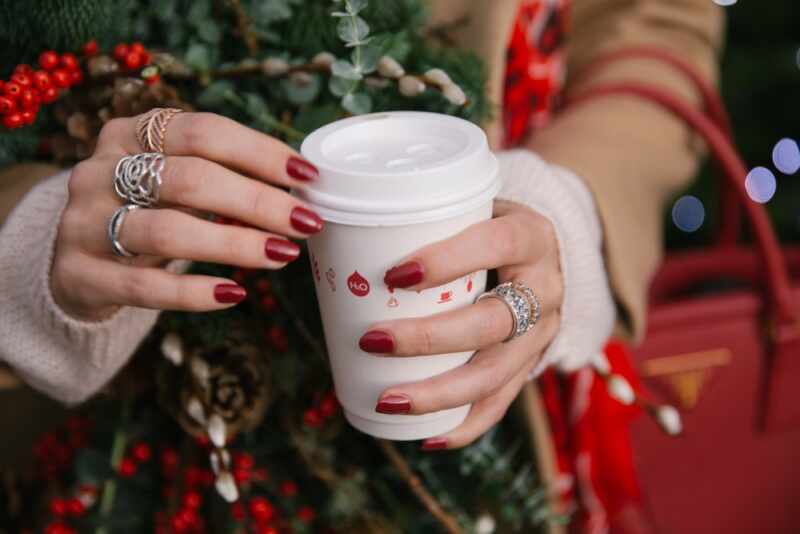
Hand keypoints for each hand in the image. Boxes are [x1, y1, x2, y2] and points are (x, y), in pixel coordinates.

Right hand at [52, 112, 323, 320]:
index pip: (201, 132)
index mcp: (130, 134)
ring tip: (282, 255)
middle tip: (305, 222)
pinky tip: (235, 293)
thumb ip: (220, 177)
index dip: (258, 151)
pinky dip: (194, 292)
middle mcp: (100, 171)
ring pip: (167, 231)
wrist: (75, 262)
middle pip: (188, 179)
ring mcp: (83, 222)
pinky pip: (144, 286)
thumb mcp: (172, 184)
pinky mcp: (80, 274)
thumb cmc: (145, 213)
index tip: (305, 175)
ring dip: (233, 244)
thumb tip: (297, 189)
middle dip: (256, 202)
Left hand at [358, 200, 562, 448]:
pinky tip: (428, 436)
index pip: (496, 244)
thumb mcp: (475, 207)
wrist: (550, 254)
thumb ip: (427, 216)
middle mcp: (545, 288)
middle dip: (430, 339)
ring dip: (439, 392)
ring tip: (387, 401)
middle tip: (373, 340)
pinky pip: (503, 402)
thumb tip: (334, 225)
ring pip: (496, 373)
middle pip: (492, 323)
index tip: (393, 275)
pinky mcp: (532, 364)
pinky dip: (465, 425)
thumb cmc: (491, 228)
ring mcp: (543, 332)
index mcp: (531, 236)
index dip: (447, 261)